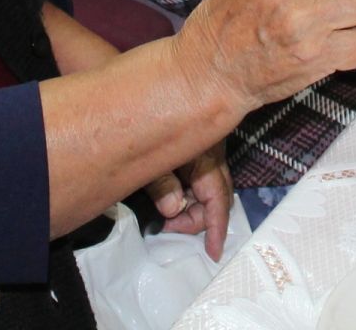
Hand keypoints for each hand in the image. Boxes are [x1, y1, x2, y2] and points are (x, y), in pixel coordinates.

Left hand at [147, 144, 233, 259]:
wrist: (137, 103)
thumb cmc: (140, 133)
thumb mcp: (148, 163)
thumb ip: (161, 186)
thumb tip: (173, 210)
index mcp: (206, 157)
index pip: (217, 199)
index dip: (216, 228)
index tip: (213, 253)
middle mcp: (213, 156)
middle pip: (218, 198)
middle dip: (198, 220)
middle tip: (168, 225)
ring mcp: (207, 153)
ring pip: (209, 191)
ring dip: (190, 208)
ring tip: (163, 211)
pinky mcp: (198, 152)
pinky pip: (200, 182)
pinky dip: (188, 196)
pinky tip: (168, 198)